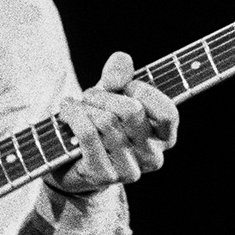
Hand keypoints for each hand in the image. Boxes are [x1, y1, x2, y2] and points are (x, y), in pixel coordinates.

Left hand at [56, 51, 178, 193]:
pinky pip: (88, 135)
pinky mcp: (105, 176)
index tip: (124, 86)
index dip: (143, 91)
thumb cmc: (97, 125)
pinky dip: (73, 116)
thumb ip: (118, 77)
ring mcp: (130, 171)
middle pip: (132, 111)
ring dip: (84, 106)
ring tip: (73, 106)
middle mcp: (153, 157)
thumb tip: (122, 58)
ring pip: (106, 121)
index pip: (168, 112)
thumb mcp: (110, 97)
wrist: (69, 163)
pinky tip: (65, 112)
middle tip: (88, 95)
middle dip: (103, 94)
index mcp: (164, 138)